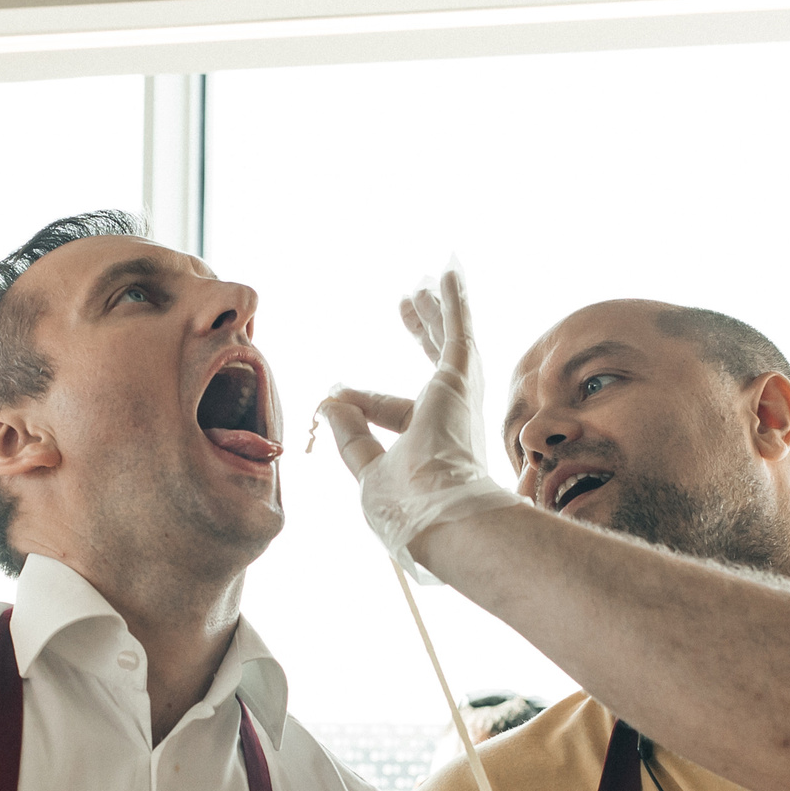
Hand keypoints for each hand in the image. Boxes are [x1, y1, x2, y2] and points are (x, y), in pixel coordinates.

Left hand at [315, 269, 518, 578]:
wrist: (443, 517)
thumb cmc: (410, 508)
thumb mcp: (367, 472)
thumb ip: (351, 438)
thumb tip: (329, 402)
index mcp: (428, 445)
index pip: (391, 410)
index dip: (360, 400)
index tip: (334, 394)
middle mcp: (451, 421)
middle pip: (435, 366)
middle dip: (422, 336)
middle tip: (410, 306)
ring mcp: (460, 401)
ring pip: (450, 345)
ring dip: (440, 313)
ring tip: (433, 283)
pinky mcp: (461, 383)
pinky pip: (458, 333)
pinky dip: (454, 304)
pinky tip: (448, 273)